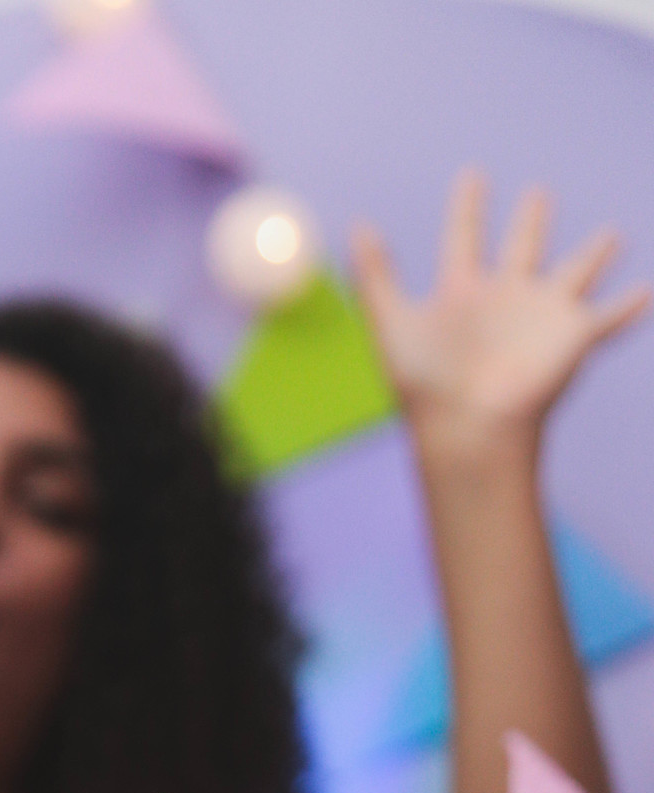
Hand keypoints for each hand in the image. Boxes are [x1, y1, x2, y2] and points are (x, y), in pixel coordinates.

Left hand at [351, 170, 648, 443]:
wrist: (468, 428)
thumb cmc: (427, 385)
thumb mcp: (393, 323)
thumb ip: (376, 275)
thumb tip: (356, 226)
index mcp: (462, 293)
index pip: (463, 238)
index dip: (467, 208)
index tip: (473, 175)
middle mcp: (504, 299)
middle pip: (521, 248)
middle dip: (531, 222)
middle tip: (538, 194)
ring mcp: (541, 317)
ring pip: (573, 274)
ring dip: (593, 256)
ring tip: (611, 236)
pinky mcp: (572, 337)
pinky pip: (610, 317)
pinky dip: (632, 306)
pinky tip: (649, 291)